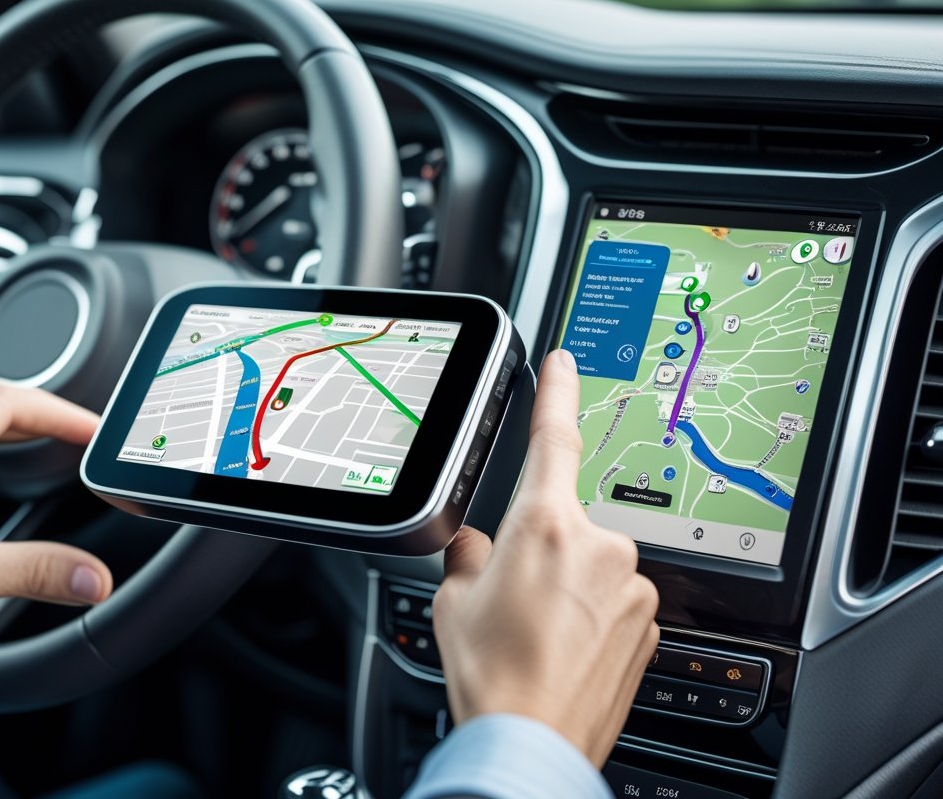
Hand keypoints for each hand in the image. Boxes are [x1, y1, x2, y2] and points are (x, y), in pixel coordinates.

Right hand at [432, 349, 658, 766]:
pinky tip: (565, 651)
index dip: (557, 391)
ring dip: (570, 589)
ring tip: (539, 636)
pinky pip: (617, 603)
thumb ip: (469, 554)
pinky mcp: (649, 624)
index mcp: (544, 525)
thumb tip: (475, 547)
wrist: (530, 743)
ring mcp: (631, 586)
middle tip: (515, 601)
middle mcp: (599, 545)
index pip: (553, 437)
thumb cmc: (491, 675)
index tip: (565, 360)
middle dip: (542, 551)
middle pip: (567, 524)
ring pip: (594, 567)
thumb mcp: (453, 599)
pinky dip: (593, 619)